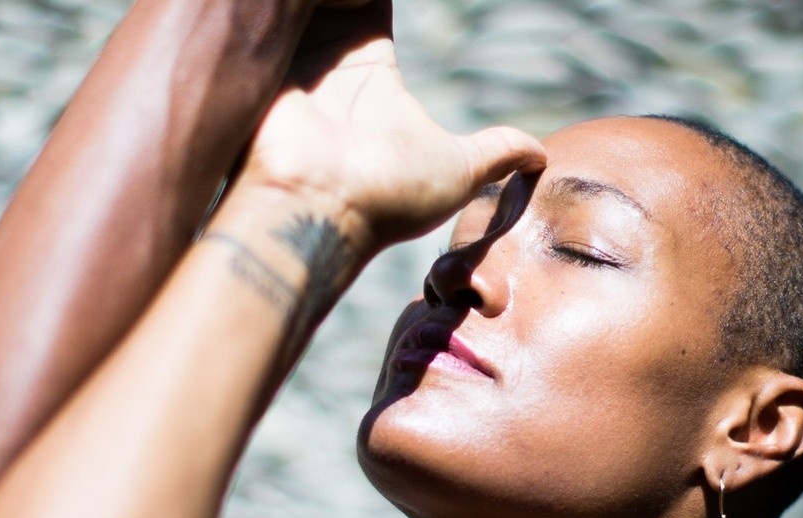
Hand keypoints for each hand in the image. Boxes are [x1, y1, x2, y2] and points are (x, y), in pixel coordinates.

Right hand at [233, 1, 545, 250]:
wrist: (320, 212)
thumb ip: (495, 152)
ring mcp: (288, 53)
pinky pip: (280, 4)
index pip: (371, 1)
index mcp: (368, 68)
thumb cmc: (387, 197)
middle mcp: (326, 56)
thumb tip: (541, 157)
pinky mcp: (261, 54)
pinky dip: (304, 0)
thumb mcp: (457, 169)